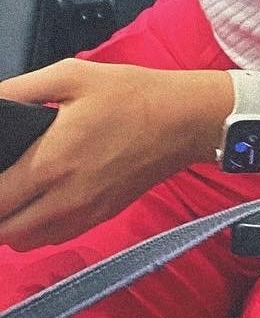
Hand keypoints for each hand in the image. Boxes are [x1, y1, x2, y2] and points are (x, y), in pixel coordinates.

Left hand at [0, 62, 234, 249]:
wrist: (185, 120)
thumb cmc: (132, 96)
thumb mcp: (70, 76)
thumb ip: (19, 90)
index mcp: (49, 163)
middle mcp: (63, 199)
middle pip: (3, 231)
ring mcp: (84, 213)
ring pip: (24, 241)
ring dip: (9, 224)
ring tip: (12, 196)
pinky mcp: (101, 217)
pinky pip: (54, 238)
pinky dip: (36, 229)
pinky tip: (40, 202)